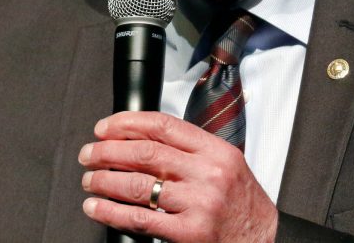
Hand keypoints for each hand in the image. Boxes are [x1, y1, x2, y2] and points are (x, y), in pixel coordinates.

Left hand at [79, 111, 278, 241]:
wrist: (264, 240)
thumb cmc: (242, 203)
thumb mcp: (226, 164)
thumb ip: (191, 149)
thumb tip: (143, 138)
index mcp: (215, 151)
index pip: (163, 126)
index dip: (127, 123)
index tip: (106, 127)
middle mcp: (207, 173)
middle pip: (145, 153)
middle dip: (109, 151)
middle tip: (89, 153)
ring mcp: (197, 203)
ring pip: (138, 185)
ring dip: (105, 180)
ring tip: (89, 179)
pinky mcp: (189, 233)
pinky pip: (140, 219)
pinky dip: (111, 212)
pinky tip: (97, 207)